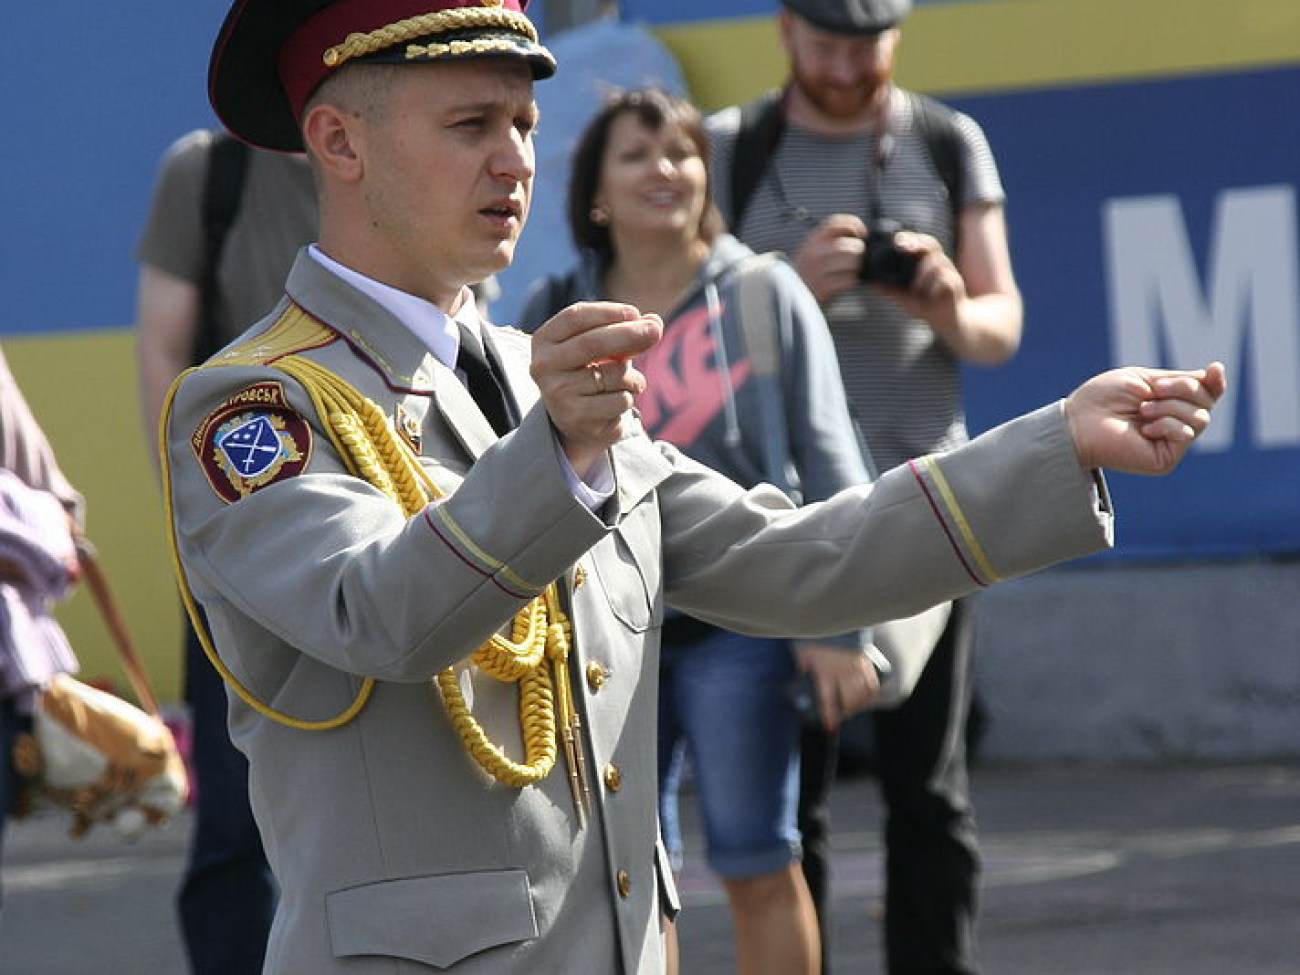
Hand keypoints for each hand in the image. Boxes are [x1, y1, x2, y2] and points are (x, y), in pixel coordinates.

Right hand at [530, 301, 661, 475]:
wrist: (576, 422)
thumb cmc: (590, 372)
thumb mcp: (602, 348)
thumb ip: (625, 332)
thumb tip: (654, 323)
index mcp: (544, 340)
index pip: (576, 317)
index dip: (608, 311)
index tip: (635, 313)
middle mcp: (544, 366)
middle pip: (593, 342)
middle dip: (630, 333)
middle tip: (656, 329)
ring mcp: (558, 394)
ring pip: (614, 374)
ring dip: (633, 376)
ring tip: (626, 383)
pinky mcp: (577, 419)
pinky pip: (620, 400)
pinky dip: (629, 398)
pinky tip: (616, 404)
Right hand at [791, 214, 866, 303]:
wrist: (788, 293)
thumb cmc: (807, 269)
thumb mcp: (812, 247)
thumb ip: (830, 238)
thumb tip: (857, 234)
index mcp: (813, 239)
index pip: (837, 223)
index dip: (855, 225)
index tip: (862, 233)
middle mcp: (815, 252)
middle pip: (850, 246)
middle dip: (858, 252)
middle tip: (855, 257)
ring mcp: (819, 270)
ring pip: (852, 263)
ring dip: (855, 267)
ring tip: (847, 271)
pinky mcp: (824, 287)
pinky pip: (848, 280)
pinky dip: (849, 281)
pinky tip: (841, 282)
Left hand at [793, 642, 879, 731]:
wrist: (830, 623)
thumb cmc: (813, 642)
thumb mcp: (803, 657)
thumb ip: (802, 673)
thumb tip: (799, 688)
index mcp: (825, 672)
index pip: (828, 700)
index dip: (830, 716)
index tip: (830, 727)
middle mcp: (843, 671)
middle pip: (849, 701)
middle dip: (845, 711)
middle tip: (841, 713)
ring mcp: (857, 667)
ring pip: (862, 695)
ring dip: (857, 704)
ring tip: (851, 707)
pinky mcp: (867, 662)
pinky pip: (872, 685)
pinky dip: (869, 695)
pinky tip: (864, 698)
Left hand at [872, 230, 966, 335]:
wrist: (948, 321)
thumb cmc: (926, 306)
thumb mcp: (905, 298)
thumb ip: (891, 289)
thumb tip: (872, 283)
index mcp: (926, 263)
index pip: (920, 243)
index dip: (911, 238)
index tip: (897, 239)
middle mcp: (938, 264)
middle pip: (931, 244)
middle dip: (917, 243)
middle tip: (902, 246)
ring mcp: (948, 273)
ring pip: (937, 262)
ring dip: (923, 274)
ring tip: (916, 289)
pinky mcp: (955, 285)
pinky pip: (945, 279)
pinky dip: (934, 286)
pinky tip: (928, 295)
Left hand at [1065, 362, 1226, 473]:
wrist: (1079, 422)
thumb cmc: (1103, 398)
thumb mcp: (1144, 378)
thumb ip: (1180, 378)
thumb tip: (1216, 372)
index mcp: (1169, 402)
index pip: (1206, 393)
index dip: (1216, 382)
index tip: (1214, 369)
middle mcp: (1174, 422)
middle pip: (1206, 402)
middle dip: (1183, 389)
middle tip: (1154, 390)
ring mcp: (1171, 442)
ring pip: (1200, 418)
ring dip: (1170, 407)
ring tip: (1142, 410)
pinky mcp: (1165, 458)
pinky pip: (1186, 434)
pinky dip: (1167, 424)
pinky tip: (1145, 429)